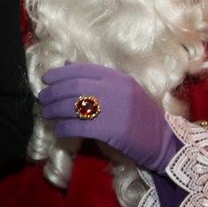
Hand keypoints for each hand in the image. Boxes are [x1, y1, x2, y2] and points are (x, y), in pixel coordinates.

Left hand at [37, 62, 179, 171]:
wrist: (165, 141)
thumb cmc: (142, 117)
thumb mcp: (125, 91)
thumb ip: (99, 80)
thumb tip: (67, 65)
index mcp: (119, 78)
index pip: (83, 70)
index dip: (61, 73)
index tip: (47, 78)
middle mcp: (115, 90)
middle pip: (75, 87)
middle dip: (53, 92)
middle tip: (42, 98)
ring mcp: (114, 109)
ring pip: (74, 105)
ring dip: (55, 109)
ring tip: (46, 114)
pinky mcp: (111, 130)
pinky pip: (80, 127)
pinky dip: (65, 128)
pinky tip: (58, 131)